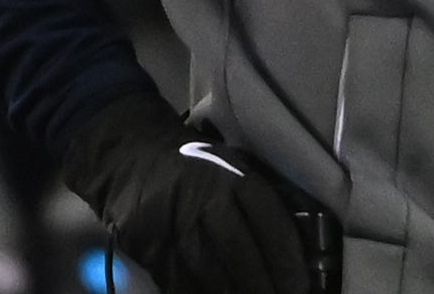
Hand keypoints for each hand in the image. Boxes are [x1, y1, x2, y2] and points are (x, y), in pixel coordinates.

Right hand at [59, 91, 311, 293]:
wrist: (129, 154)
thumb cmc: (195, 164)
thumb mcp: (235, 165)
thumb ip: (266, 198)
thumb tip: (304, 238)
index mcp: (236, 178)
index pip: (271, 224)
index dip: (288, 261)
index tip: (300, 285)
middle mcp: (206, 202)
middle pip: (241, 256)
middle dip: (264, 287)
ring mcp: (174, 227)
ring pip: (210, 276)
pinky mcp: (148, 247)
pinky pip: (178, 284)